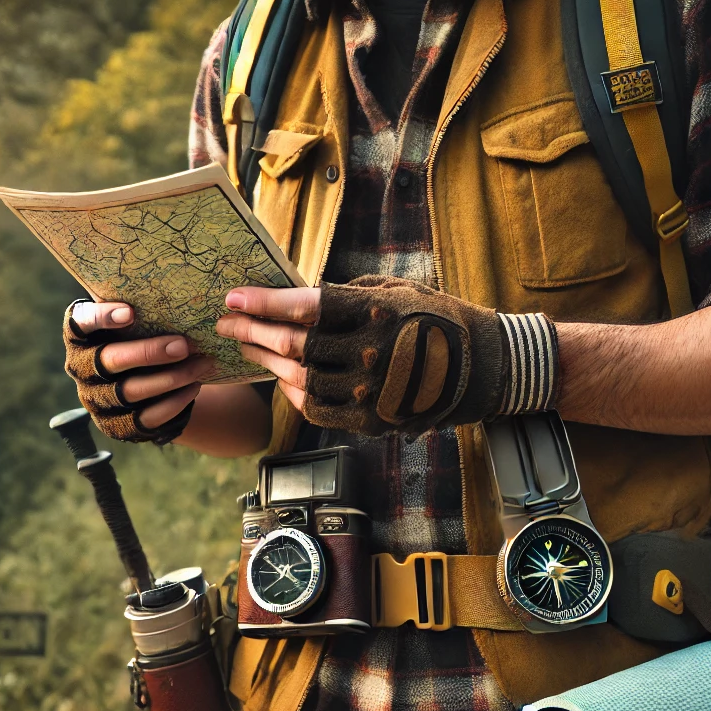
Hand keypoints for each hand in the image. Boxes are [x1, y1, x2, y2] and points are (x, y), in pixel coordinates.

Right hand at [64, 301, 215, 441]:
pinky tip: (194, 386)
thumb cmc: (139, 336)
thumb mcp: (135, 318)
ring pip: (131, 391)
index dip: (102, 319)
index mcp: (80, 336)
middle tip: (183, 345)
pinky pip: (146, 417)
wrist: (145, 379)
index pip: (81, 324)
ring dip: (170, 378)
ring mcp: (98, 401)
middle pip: (110, 361)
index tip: (131, 313)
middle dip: (148, 353)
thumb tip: (173, 278)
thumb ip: (140, 304)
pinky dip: (173, 402)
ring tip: (201, 364)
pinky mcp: (118, 426)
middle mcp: (81, 369)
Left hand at [223, 277, 513, 435]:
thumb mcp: (399, 290)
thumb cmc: (438, 318)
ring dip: (266, 362)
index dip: (263, 303)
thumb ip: (349, 293)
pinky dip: (293, 392)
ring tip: (246, 348)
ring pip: (299, 378)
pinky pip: (316, 408)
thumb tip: (298, 295)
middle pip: (294, 344)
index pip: (305, 306)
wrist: (485, 369)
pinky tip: (282, 378)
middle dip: (251, 331)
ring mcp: (370, 390)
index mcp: (375, 311)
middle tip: (225, 322)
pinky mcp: (371, 420)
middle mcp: (369, 351)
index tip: (233, 297)